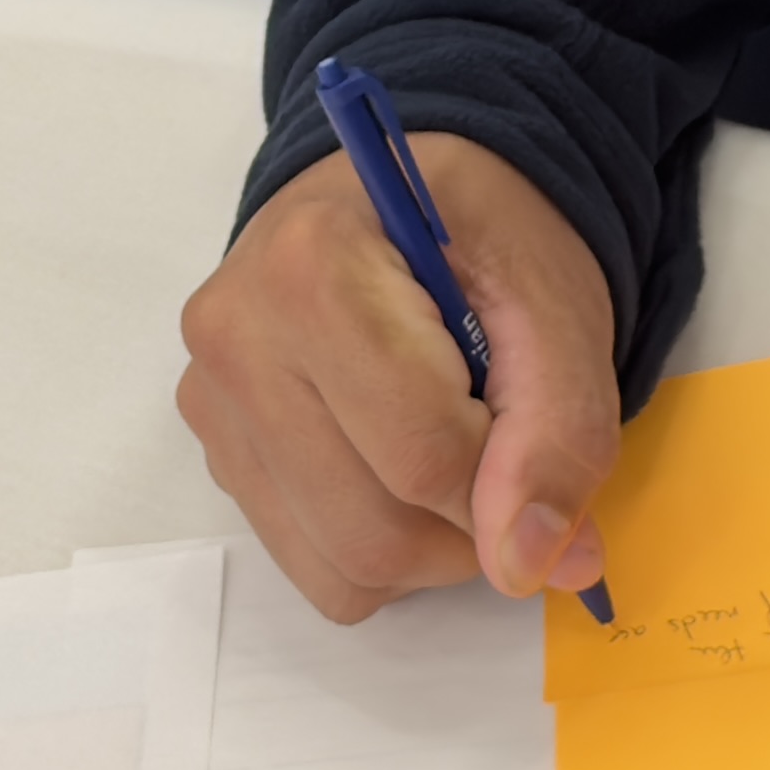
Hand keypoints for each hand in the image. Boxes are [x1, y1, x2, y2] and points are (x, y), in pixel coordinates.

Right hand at [174, 132, 615, 622]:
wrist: (405, 202)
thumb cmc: (483, 236)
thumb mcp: (556, 308)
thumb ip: (558, 434)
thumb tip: (529, 565)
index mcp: (311, 270)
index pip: (423, 455)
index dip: (508, 480)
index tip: (536, 438)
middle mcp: (234, 337)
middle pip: (373, 532)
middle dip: (467, 529)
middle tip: (504, 455)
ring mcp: (212, 399)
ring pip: (340, 567)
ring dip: (427, 549)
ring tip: (451, 453)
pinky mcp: (215, 448)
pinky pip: (309, 562)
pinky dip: (377, 547)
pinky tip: (397, 466)